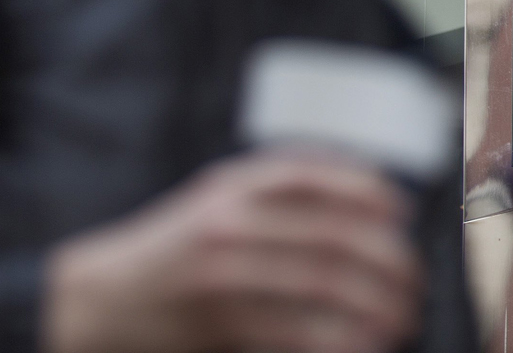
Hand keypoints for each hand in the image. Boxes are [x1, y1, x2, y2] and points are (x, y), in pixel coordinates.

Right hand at [43, 151, 423, 352]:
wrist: (99, 298)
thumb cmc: (172, 246)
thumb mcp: (216, 196)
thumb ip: (278, 185)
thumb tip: (364, 189)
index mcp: (233, 187)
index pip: (316, 177)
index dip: (369, 191)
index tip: (401, 211)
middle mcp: (231, 223)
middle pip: (332, 235)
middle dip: (387, 259)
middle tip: (413, 279)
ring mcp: (225, 274)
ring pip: (322, 286)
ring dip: (374, 304)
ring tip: (401, 316)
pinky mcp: (221, 322)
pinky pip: (296, 332)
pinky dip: (339, 340)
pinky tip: (364, 344)